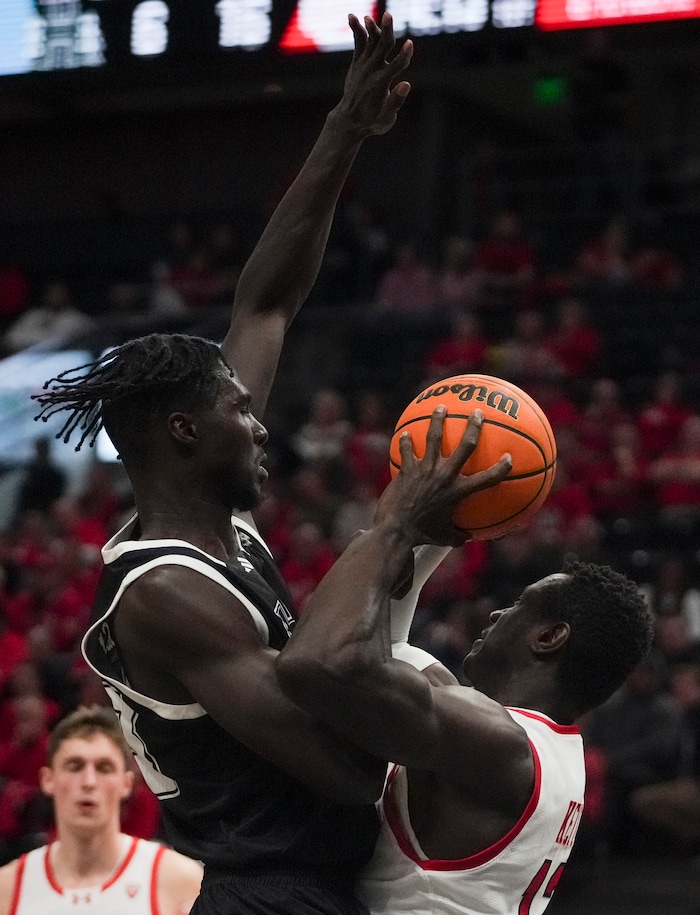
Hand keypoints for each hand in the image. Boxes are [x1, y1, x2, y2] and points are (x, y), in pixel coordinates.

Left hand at [330, 12, 412, 137]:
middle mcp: (371, 72)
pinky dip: (357, 30)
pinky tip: (352, 16)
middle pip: (382, 47)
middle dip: (386, 31)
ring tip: (369, 16)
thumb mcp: (385, 119)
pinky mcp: (357, 63)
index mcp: (381, 84)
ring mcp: (362, 66)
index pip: (395, 67)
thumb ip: (395, 102)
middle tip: (388, 15)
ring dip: (371, 27)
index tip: (410, 44)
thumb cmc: (371, 122)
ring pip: (369, 41)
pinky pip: (358, 43)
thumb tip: (406, 84)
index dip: (404, 56)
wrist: (348, 120)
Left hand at [376, 407, 511, 546]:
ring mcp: (425, 470)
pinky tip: (405, 434)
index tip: (508, 457)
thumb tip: (467, 538)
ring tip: (440, 408)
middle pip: (465, 446)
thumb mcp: (445, 537)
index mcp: (459, 492)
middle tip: (478, 413)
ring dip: (438, 421)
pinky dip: (406, 441)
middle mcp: (445, 476)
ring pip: (434, 438)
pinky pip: (407, 450)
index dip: (502, 468)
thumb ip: (458, 535)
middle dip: (474, 426)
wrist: (396, 531)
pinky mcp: (407, 470)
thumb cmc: (422, 536)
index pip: (488, 478)